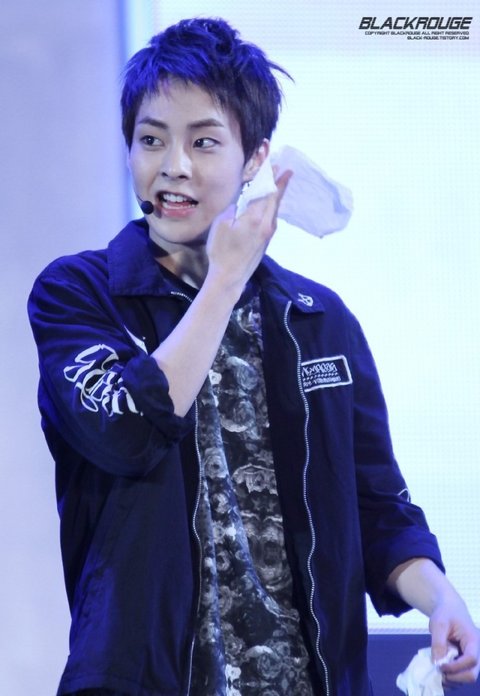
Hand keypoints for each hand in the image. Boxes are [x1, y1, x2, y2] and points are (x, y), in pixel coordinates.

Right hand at [206, 169, 291, 293]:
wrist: (230, 278)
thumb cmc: (222, 251)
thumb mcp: (222, 224)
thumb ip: (233, 207)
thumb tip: (242, 198)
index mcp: (256, 217)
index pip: (266, 191)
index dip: (270, 176)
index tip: (275, 164)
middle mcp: (267, 224)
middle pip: (275, 199)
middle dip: (280, 183)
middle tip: (285, 170)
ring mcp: (268, 234)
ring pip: (275, 209)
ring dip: (277, 195)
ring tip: (279, 183)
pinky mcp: (266, 241)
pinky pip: (272, 218)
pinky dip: (272, 206)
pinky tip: (269, 204)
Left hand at [429, 601, 479, 686]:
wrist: (450, 610)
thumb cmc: (445, 614)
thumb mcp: (438, 623)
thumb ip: (438, 643)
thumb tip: (437, 663)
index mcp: (473, 640)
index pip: (470, 659)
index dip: (455, 666)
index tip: (440, 665)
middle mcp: (477, 651)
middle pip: (472, 673)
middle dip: (455, 677)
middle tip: (439, 673)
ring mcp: (473, 658)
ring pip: (468, 677)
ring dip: (453, 679)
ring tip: (438, 672)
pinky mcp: (467, 662)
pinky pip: (463, 675)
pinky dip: (452, 678)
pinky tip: (441, 673)